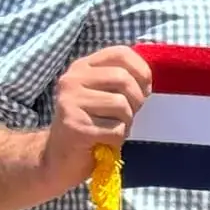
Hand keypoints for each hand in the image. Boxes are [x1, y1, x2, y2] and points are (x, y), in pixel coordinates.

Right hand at [40, 46, 151, 190]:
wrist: (61, 156)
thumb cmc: (93, 123)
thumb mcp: (106, 95)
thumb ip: (124, 81)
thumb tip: (148, 78)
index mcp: (82, 67)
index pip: (120, 53)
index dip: (141, 70)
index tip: (144, 88)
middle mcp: (72, 80)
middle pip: (123, 78)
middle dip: (136, 100)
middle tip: (128, 115)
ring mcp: (70, 102)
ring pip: (121, 104)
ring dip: (126, 122)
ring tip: (112, 128)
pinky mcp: (74, 125)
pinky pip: (115, 129)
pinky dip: (117, 138)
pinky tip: (104, 140)